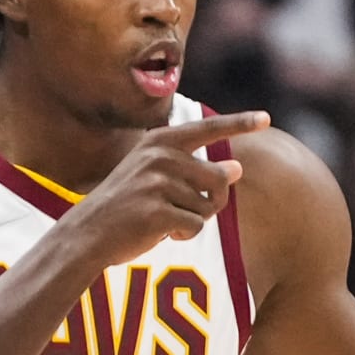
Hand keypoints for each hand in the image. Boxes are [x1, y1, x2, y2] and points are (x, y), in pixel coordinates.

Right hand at [77, 110, 268, 264]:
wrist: (88, 233)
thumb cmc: (126, 204)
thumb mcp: (157, 176)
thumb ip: (196, 170)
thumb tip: (238, 168)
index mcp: (161, 140)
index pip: (208, 128)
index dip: (240, 123)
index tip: (266, 119)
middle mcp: (162, 156)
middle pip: (219, 179)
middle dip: (212, 201)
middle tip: (186, 210)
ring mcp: (159, 183)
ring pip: (208, 206)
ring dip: (193, 220)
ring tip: (164, 220)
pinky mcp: (159, 211)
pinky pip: (196, 226)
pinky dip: (184, 235)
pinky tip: (161, 233)